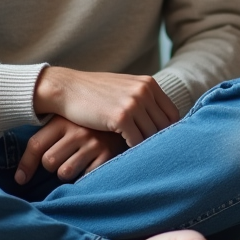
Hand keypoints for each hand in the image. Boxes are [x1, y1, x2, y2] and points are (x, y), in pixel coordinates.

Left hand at [15, 116, 125, 184]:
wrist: (126, 115)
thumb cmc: (91, 125)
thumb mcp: (68, 122)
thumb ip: (47, 140)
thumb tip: (20, 178)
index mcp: (63, 120)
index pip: (35, 145)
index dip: (25, 166)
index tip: (21, 180)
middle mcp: (77, 130)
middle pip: (49, 161)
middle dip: (53, 167)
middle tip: (64, 162)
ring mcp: (93, 142)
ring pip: (65, 172)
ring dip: (68, 174)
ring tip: (77, 164)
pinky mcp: (108, 154)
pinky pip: (86, 177)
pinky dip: (85, 177)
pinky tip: (91, 167)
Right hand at [33, 66, 179, 146]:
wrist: (67, 88)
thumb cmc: (94, 91)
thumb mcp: (124, 88)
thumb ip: (142, 99)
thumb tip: (159, 120)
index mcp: (148, 83)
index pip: (172, 113)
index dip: (168, 130)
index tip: (160, 142)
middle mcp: (144, 91)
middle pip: (165, 126)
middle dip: (158, 141)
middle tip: (151, 154)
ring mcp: (133, 103)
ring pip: (152, 135)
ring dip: (145, 147)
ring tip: (140, 156)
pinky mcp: (120, 117)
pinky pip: (136, 141)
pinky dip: (133, 149)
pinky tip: (126, 153)